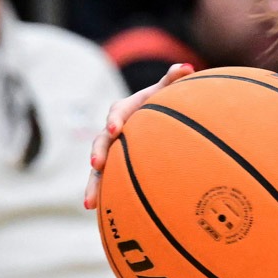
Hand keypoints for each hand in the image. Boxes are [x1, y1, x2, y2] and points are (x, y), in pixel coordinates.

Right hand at [85, 63, 195, 209]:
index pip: (119, 111)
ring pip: (99, 166)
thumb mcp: (167, 93)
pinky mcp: (114, 167)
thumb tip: (187, 67)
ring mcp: (112, 150)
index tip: (115, 128)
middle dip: (99, 152)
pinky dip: (100, 193)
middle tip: (97, 164)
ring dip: (93, 183)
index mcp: (127, 109)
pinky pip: (105, 180)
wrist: (157, 122)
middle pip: (102, 141)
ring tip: (89, 201)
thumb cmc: (163, 105)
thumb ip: (173, 80)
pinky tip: (94, 210)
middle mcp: (114, 130)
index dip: (116, 119)